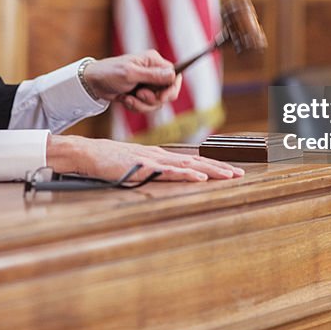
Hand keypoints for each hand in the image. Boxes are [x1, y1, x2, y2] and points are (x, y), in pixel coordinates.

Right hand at [47, 135, 244, 181]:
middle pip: (196, 160)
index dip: (212, 165)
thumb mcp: (136, 164)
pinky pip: (169, 171)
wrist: (90, 153)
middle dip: (219, 167)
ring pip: (189, 164)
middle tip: (240, 173)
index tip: (230, 171)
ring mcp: (154, 160)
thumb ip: (152, 169)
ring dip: (210, 170)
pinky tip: (199, 177)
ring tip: (228, 175)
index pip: (192, 159)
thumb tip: (166, 176)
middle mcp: (162, 155)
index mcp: (161, 155)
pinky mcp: (144, 167)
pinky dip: (186, 173)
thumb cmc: (110, 160)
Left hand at [82, 50, 181, 112]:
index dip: (172, 89)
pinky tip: (124, 100)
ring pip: (157, 102)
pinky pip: (147, 106)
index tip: (162, 97)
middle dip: (153, 99)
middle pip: (167, 92)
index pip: (175, 75)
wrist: (93, 83)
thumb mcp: (131, 74)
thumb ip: (153, 76)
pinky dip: (136, 106)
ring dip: (142, 105)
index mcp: (153, 61)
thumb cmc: (110, 73)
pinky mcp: (141, 94)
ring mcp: (148, 84)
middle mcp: (153, 72)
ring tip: (128, 98)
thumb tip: (173, 74)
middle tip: (139, 95)